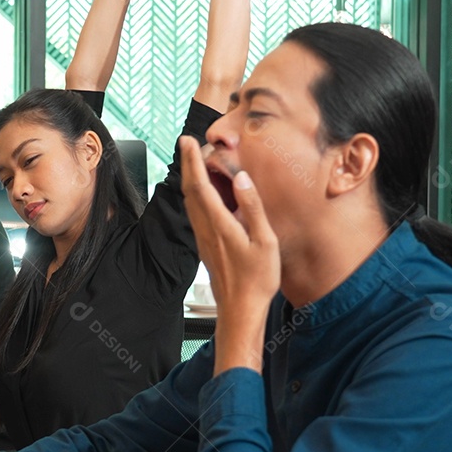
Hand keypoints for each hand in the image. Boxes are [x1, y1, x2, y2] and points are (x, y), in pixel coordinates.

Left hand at [179, 136, 278, 374]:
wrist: (239, 310)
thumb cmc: (257, 279)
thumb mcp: (264, 240)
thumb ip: (252, 207)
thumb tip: (242, 179)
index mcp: (219, 224)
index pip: (200, 185)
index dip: (193, 161)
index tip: (189, 141)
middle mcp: (206, 229)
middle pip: (190, 190)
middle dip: (187, 164)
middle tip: (187, 143)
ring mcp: (203, 238)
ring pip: (190, 201)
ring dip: (189, 178)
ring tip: (192, 161)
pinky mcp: (205, 245)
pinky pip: (195, 213)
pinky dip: (195, 195)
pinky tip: (201, 193)